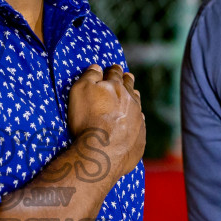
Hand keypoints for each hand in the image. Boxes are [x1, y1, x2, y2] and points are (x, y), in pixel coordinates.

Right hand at [67, 64, 145, 181]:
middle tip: (127, 76)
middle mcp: (131, 100)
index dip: (114, 70)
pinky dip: (137, 119)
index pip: (115, 73)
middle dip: (127, 80)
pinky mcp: (141, 137)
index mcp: (116, 87)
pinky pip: (140, 123)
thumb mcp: (80, 92)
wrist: (103, 153)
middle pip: (130, 86)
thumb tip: (97, 67)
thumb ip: (89, 76)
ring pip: (138, 103)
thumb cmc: (87, 120)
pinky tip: (136, 119)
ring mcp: (138, 119)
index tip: (115, 67)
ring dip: (134, 97)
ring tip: (134, 94)